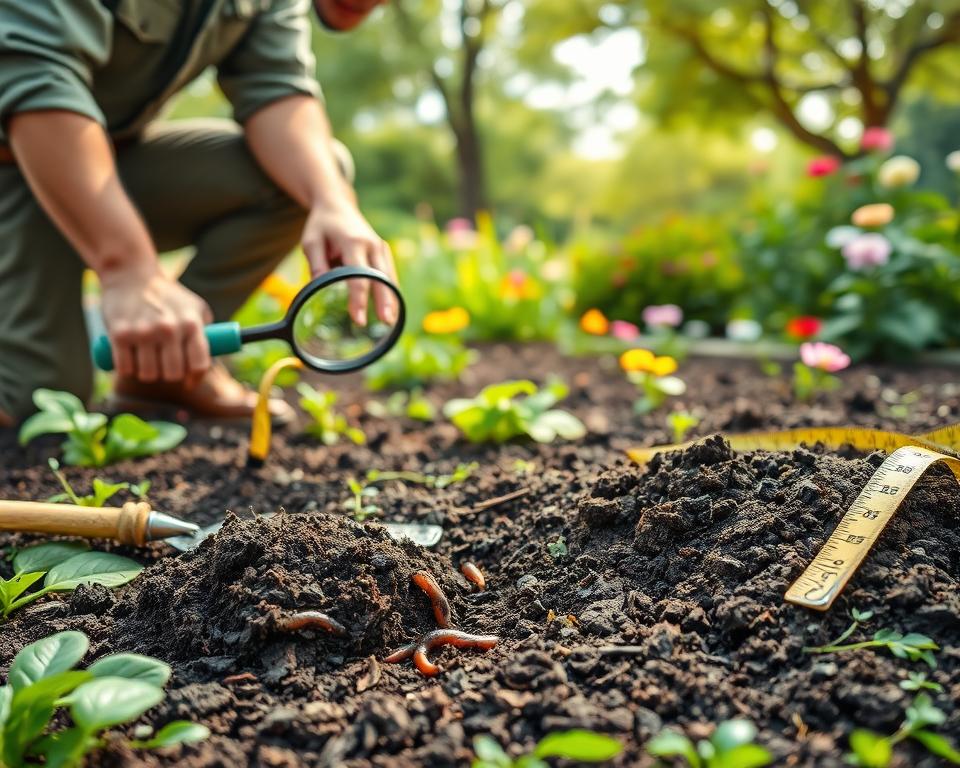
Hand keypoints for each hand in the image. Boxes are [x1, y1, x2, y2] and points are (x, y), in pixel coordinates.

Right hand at [100, 264, 212, 382]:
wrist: (130, 275)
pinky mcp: (119, 334)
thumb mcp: (195, 307)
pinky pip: (125, 368)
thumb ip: (207, 332)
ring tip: (147, 359)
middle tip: (163, 366)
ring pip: (148, 375)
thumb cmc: (168, 296)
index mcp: (191, 323)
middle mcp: (169, 329)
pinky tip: (130, 358)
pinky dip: (127, 368)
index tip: (189, 381)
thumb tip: (217, 359)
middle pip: (173, 375)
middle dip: (169, 375)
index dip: (195, 378)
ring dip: (147, 373)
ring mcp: (144, 332)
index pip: (200, 364)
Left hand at [300, 199, 398, 325]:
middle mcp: (371, 244)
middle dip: (384, 302)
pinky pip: (389, 273)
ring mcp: (380, 247)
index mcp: (353, 242)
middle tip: (386, 322)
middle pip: (380, 278)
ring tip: (391, 321)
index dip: (359, 300)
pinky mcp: (383, 251)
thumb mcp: (311, 242)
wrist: (338, 205)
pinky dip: (390, 290)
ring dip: (391, 299)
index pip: (358, 276)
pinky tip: (391, 307)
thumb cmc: (322, 226)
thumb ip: (316, 265)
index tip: (358, 319)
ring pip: (389, 277)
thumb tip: (319, 290)